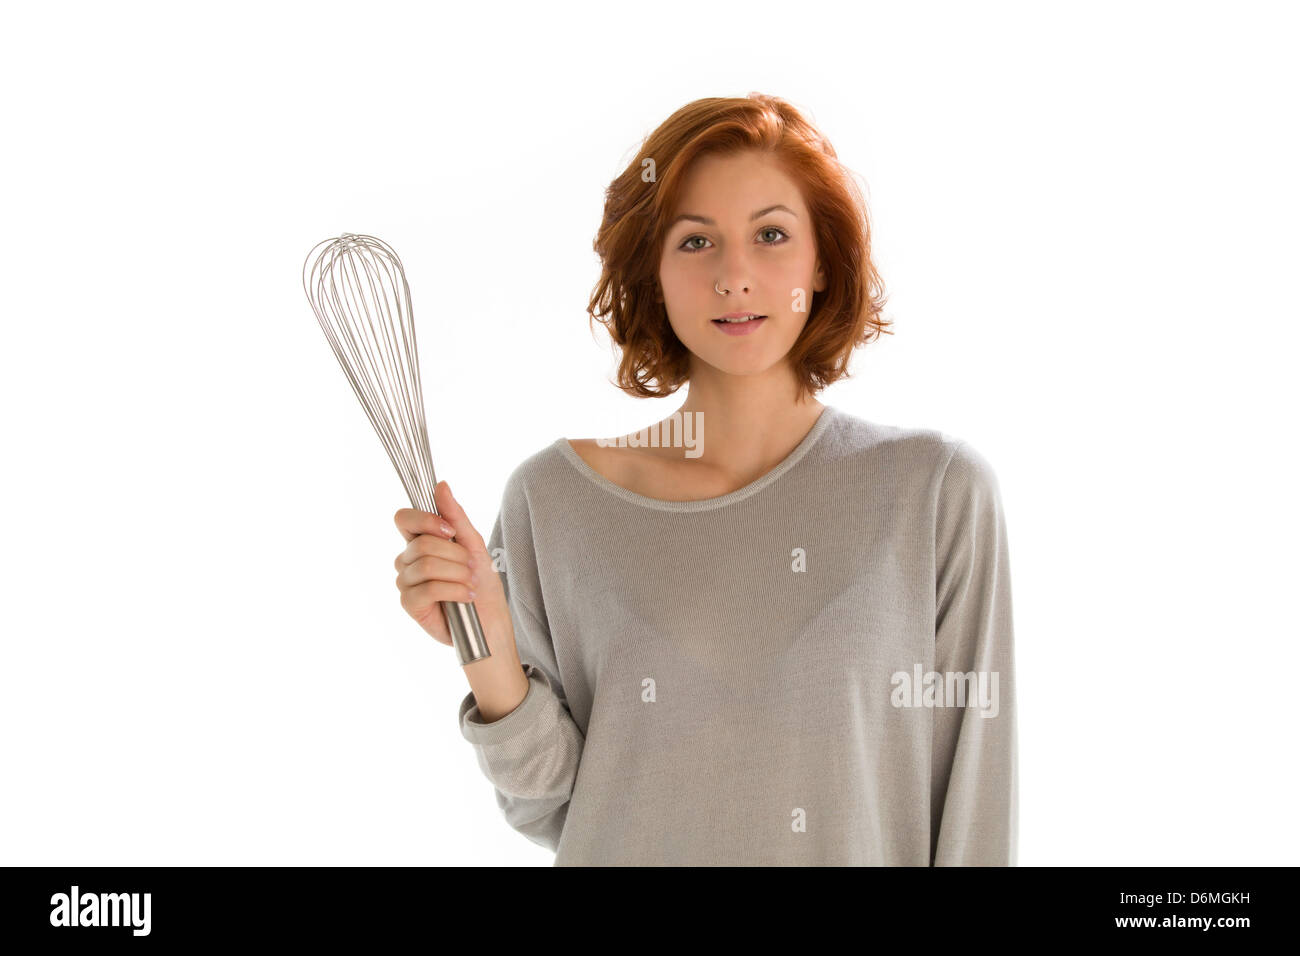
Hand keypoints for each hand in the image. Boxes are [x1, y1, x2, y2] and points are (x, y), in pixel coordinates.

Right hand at [392, 480, 513, 655]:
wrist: (490, 622)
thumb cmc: (481, 585)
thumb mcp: (474, 545)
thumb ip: (456, 517)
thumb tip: (441, 485)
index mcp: (419, 542)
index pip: (403, 519)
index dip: (424, 520)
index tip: (449, 531)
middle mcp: (407, 561)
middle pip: (422, 543)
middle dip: (456, 555)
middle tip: (471, 569)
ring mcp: (406, 583)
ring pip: (426, 565)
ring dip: (458, 574)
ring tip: (470, 584)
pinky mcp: (410, 605)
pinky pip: (427, 588)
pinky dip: (454, 591)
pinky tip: (466, 597)